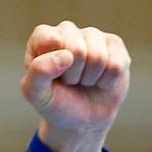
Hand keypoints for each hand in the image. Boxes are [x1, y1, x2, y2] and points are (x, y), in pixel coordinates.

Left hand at [18, 20, 130, 151]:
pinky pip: (116, 65)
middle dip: (73, 75)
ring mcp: (92, 35)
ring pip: (98, 57)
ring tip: (83, 81)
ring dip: (89, 79)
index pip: (47, 39)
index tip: (50, 77)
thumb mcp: (36, 94)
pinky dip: (106, 81)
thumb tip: (66, 55)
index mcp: (42, 38)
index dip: (52, 64)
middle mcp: (67, 31)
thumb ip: (38, 72)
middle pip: (77, 50)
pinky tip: (99, 80)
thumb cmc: (55, 102)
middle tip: (69, 82)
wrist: (82, 120)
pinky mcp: (115, 45)